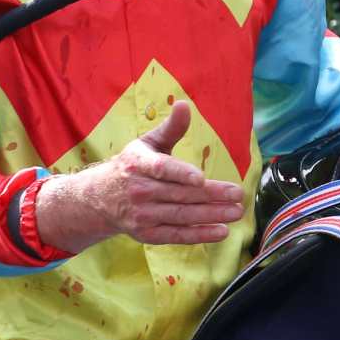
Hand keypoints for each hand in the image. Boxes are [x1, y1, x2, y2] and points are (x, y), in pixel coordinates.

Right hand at [33, 101, 244, 253]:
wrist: (100, 198)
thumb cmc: (132, 166)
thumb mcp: (147, 143)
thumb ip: (171, 128)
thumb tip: (185, 104)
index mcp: (138, 164)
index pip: (161, 168)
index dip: (181, 173)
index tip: (201, 177)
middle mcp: (139, 190)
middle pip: (180, 194)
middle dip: (212, 195)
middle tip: (238, 194)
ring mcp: (142, 215)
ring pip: (182, 215)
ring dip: (211, 215)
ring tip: (236, 211)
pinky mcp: (147, 234)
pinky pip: (177, 235)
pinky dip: (200, 235)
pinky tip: (221, 231)